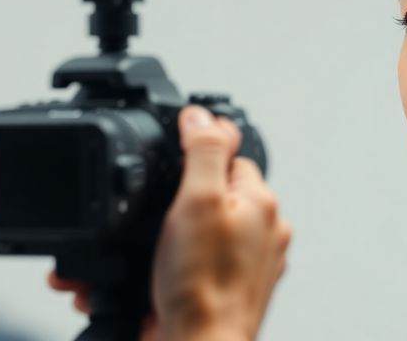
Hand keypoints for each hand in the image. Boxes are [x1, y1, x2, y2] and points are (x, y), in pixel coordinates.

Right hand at [49, 105, 290, 340]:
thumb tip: (201, 113)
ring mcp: (245, 266)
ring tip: (145, 258)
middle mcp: (261, 234)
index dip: (192, 160)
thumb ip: (203, 151)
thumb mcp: (198, 200)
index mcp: (262, 205)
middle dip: (169, 206)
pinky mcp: (223, 293)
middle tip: (151, 226)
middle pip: (208, 196)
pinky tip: (145, 280)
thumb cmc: (203, 288)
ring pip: (194, 234)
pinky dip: (164, 270)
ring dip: (159, 241)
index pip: (229, 157)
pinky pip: (190, 267)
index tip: (168, 175)